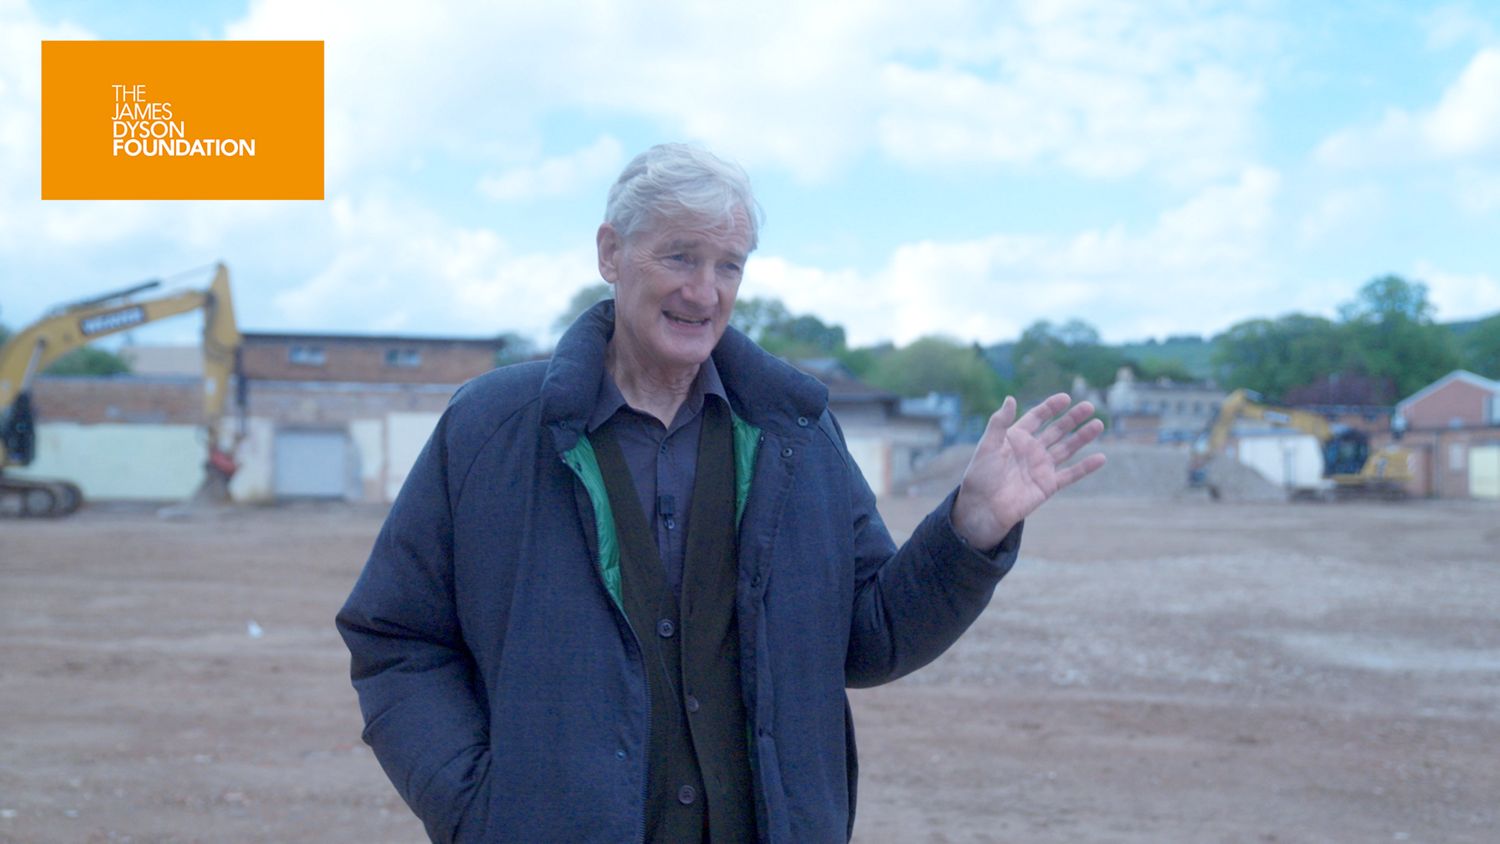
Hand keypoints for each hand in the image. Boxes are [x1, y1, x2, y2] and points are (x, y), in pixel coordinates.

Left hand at [951, 393, 1106, 549]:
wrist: (983, 508)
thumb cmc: (980, 476)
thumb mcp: (987, 446)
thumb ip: (999, 423)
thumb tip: (1011, 398)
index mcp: (1016, 438)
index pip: (1037, 418)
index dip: (1051, 407)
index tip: (1066, 398)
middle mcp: (1032, 450)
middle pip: (1056, 430)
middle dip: (1072, 419)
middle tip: (1089, 406)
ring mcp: (1041, 467)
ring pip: (1067, 449)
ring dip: (1083, 437)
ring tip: (1098, 425)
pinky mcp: (1048, 485)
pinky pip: (1071, 474)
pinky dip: (1086, 467)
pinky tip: (1101, 458)